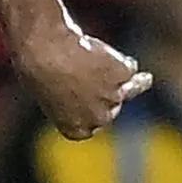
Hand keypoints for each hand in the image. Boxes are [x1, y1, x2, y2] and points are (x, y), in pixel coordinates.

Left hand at [16, 26, 154, 137]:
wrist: (45, 53)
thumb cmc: (36, 71)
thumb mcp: (47, 94)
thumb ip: (65, 99)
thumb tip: (74, 87)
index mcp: (75, 130)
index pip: (92, 125)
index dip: (93, 112)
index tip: (94, 106)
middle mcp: (98, 119)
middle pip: (112, 108)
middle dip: (110, 99)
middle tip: (112, 89)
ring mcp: (113, 96)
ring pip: (131, 88)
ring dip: (137, 83)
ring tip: (144, 79)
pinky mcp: (122, 74)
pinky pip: (127, 66)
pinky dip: (119, 59)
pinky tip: (110, 52)